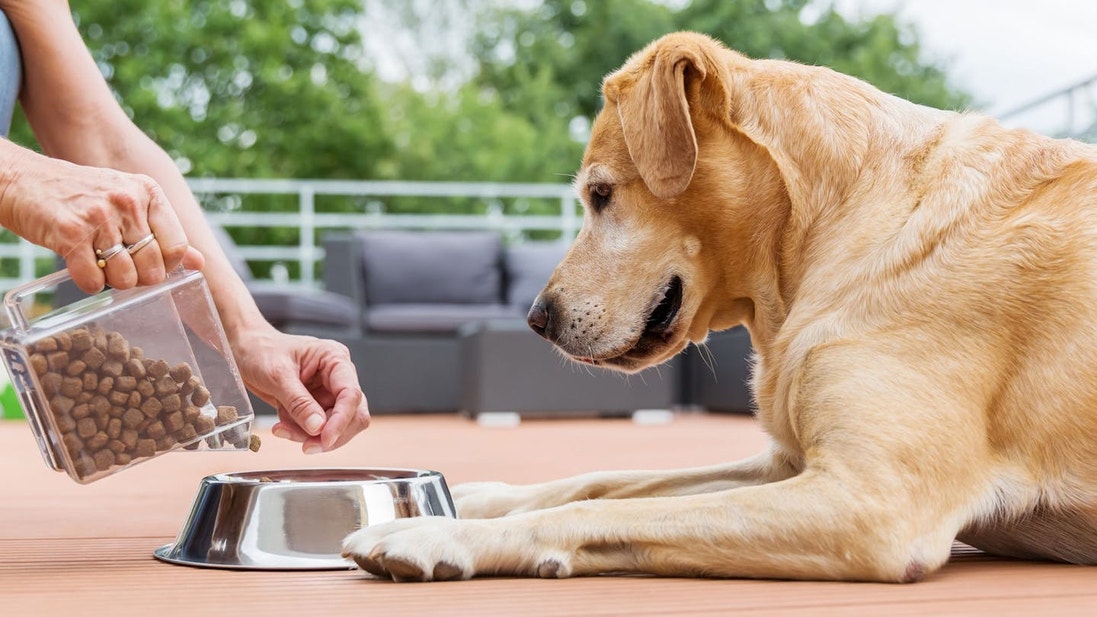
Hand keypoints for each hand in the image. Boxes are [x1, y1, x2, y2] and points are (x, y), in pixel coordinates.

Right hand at [0, 145, 201, 292]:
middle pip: (154, 267)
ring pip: (126, 278)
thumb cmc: (80, 197)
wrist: (23, 180)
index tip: (147, 262)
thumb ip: (163, 233)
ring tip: (97, 262)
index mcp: (148, 192)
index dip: (165, 265)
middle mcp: (128, 201)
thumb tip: (200, 263)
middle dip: (138, 277)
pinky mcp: (70, 232)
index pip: (177, 246)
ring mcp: (99, 215)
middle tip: (117, 265)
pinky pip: (93, 281)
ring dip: (111, 281)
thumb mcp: (128, 203)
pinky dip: (88, 284)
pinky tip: (79, 267)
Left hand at [231, 325, 370, 452]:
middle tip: (306, 446)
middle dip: (329, 433)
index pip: (351, 394)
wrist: (245, 351)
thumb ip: (299, 402)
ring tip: (282, 428)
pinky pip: (317, 429)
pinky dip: (300, 433)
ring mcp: (328, 393)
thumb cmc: (261, 351)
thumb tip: (318, 427)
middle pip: (353, 414)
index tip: (326, 439)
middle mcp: (337, 377)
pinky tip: (282, 425)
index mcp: (335, 359)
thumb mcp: (277, 375)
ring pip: (335, 426)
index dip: (342, 420)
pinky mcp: (316, 406)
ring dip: (310, 435)